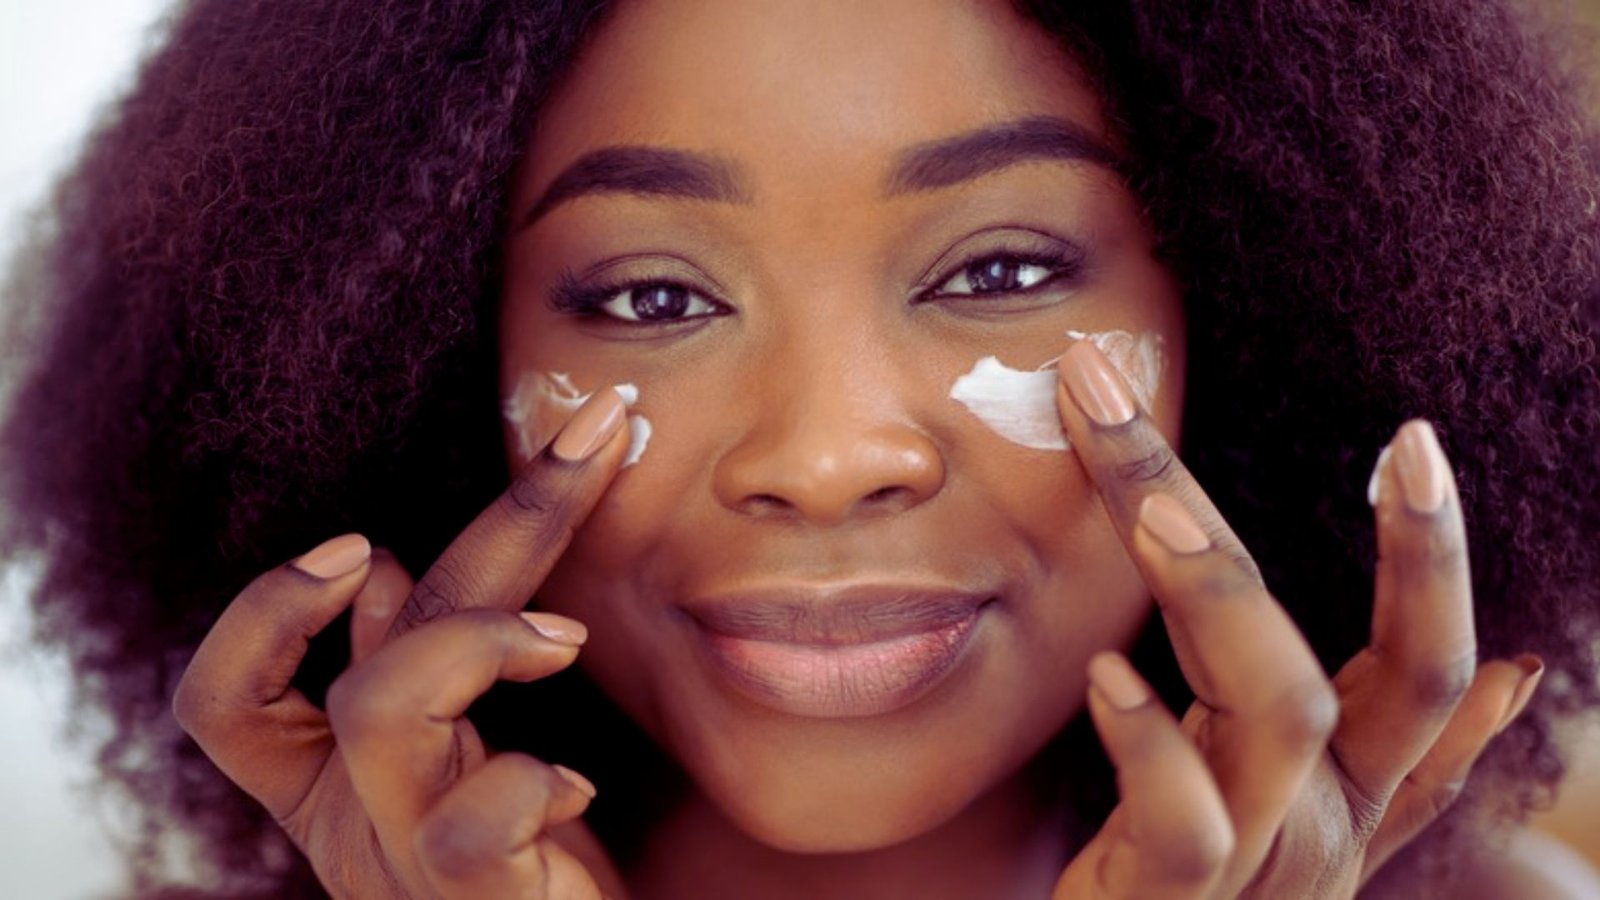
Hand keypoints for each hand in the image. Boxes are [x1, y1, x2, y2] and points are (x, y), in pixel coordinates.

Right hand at [173, 389, 633, 898]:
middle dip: (504, 520)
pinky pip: (467, 831)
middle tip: (594, 435)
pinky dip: (525, 783)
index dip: (265, 615)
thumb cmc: (524, 861)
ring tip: (568, 637)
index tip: (361, 542)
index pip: (226, 704)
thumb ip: (419, 670)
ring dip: (482, 640)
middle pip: (365, 657)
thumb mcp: (457, 757)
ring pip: (381, 713)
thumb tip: (381, 570)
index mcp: (330, 787)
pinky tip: (572, 785)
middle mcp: (353, 824)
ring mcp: (407, 867)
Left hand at [1048, 340, 1542, 899]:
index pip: (1430, 669)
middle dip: (1378, 541)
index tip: (1413, 440)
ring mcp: (1253, 868)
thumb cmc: (1186, 889)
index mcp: (1352, 791)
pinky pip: (1186, 828)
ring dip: (1221, 598)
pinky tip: (1104, 672)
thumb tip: (1515, 678)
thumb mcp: (1303, 816)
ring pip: (1284, 720)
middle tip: (1319, 422)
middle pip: (1389, 674)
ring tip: (1157, 511)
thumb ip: (1402, 760)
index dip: (1437, 561)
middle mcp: (1321, 826)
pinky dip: (1149, 747)